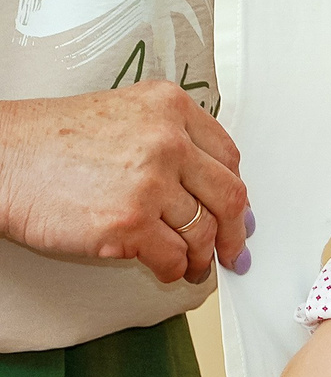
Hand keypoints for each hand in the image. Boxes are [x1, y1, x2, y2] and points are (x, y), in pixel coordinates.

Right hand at [0, 84, 249, 282]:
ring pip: (203, 231)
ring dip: (201, 256)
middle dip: (236, 232)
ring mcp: (150, 183)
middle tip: (233, 252)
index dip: (235, 191)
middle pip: (228, 195)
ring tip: (193, 265)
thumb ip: (167, 140)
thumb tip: (208, 188)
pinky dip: (174, 269)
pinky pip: (173, 256)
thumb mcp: (121, 116)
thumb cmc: (47, 142)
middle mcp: (167, 140)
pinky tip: (165, 269)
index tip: (238, 212)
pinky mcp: (129, 222)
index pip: (228, 155)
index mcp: (169, 107)